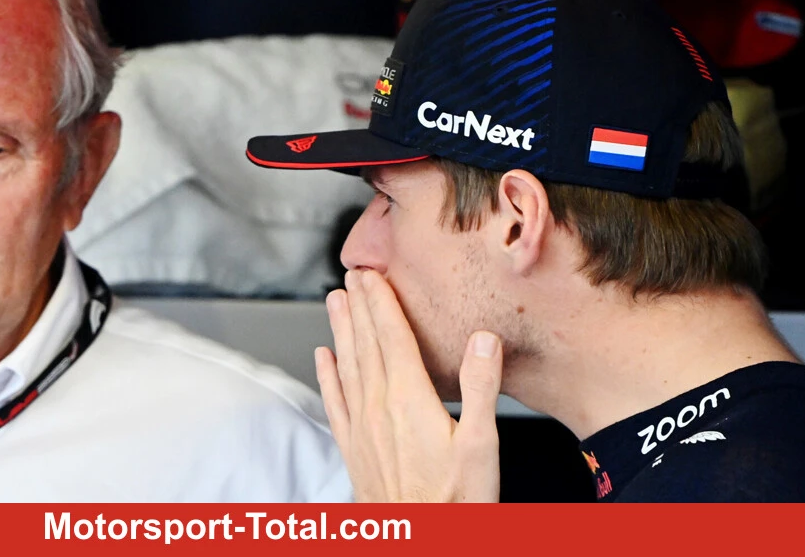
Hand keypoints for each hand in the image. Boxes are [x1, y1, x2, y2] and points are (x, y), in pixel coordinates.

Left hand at [315, 269, 502, 501]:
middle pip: (365, 345)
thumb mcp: (482, 445)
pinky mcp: (353, 449)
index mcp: (409, 400)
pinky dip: (327, 376)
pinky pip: (335, 402)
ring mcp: (361, 428)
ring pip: (346, 367)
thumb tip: (483, 338)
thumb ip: (480, 387)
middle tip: (351, 276)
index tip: (371, 274)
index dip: (381, 303)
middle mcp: (378, 408)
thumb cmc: (455, 502)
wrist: (418, 542)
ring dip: (341, 331)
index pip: (391, 338)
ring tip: (335, 302)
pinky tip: (322, 358)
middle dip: (359, 307)